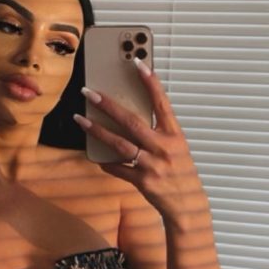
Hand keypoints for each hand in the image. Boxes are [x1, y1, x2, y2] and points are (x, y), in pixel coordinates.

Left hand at [74, 59, 208, 228]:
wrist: (187, 205)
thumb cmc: (181, 174)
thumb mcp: (176, 148)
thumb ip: (158, 133)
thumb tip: (132, 117)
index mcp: (174, 136)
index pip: (162, 103)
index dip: (150, 83)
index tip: (137, 63)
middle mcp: (164, 148)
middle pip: (132, 122)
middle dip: (109, 106)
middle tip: (90, 93)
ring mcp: (152, 165)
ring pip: (120, 144)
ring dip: (98, 131)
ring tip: (81, 120)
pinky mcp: (143, 182)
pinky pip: (118, 169)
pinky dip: (106, 162)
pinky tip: (96, 157)